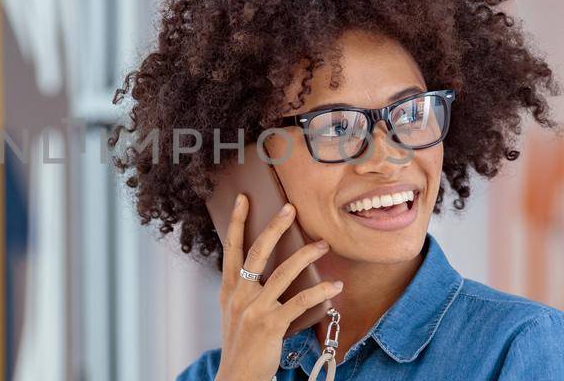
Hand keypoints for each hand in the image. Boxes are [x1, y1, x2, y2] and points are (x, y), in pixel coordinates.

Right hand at [214, 195, 343, 380]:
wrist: (237, 375)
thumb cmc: (241, 343)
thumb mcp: (235, 312)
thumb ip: (246, 289)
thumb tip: (268, 267)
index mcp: (229, 289)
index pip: (232, 248)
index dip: (238, 222)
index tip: (245, 199)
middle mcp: (240, 295)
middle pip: (258, 252)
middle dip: (275, 227)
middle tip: (290, 208)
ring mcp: (255, 309)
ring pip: (283, 273)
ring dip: (306, 255)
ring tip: (323, 244)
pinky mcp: (271, 325)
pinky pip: (300, 302)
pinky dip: (321, 292)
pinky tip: (334, 285)